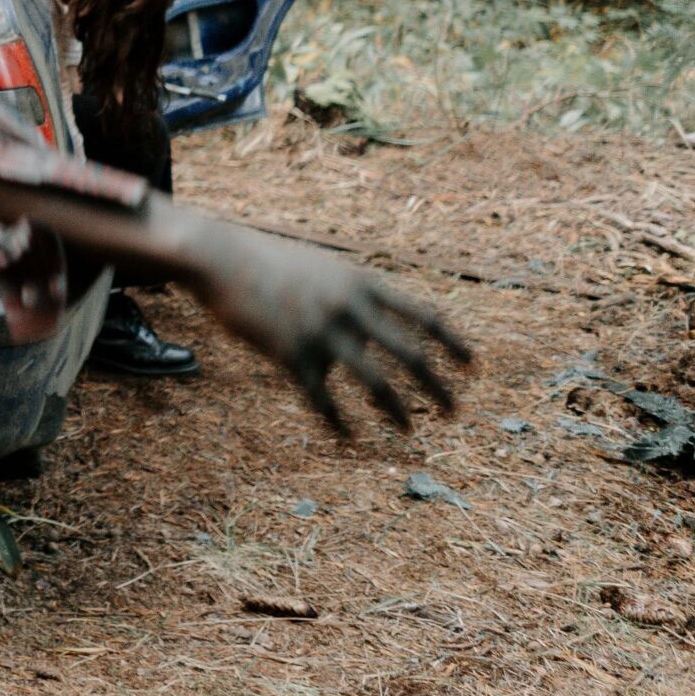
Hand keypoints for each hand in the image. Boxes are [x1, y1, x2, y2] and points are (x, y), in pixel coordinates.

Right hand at [180, 215, 471, 433]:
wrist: (220, 258)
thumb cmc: (267, 262)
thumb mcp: (322, 268)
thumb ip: (350, 296)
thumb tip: (370, 330)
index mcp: (360, 283)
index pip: (423, 314)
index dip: (452, 342)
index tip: (474, 366)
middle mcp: (349, 308)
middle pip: (410, 353)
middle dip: (438, 385)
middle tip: (458, 411)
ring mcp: (321, 332)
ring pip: (373, 380)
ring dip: (397, 409)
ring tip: (411, 428)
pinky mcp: (291, 354)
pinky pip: (321, 397)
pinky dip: (337, 421)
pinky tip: (348, 437)